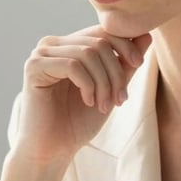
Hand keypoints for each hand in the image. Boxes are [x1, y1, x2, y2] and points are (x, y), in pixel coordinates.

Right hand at [14, 28, 151, 163]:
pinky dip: (88, 85)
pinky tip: (88, 101)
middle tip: (120, 100)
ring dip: (104, 82)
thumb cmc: (78, 122)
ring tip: (104, 105)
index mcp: (69, 46)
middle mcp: (53, 44)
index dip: (126, 44)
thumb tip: (146, 34)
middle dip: (116, 72)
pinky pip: (72, 65)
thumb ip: (125, 64)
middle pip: (98, 42)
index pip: (103, 30)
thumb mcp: (110, 89)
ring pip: (88, 53)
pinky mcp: (34, 67)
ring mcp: (41, 54)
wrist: (52, 150)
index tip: (138, 64)